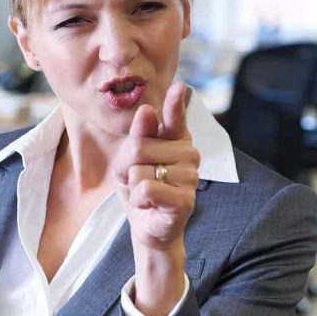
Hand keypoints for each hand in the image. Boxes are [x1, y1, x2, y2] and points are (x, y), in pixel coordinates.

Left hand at [114, 82, 199, 315]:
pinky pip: (146, 187)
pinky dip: (139, 199)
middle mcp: (188, 154)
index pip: (175, 117)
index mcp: (176, 140)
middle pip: (139, 145)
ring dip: (132, 186)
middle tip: (138, 181)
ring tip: (146, 194)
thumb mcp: (131, 160)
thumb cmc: (141, 189)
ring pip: (139, 169)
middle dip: (127, 166)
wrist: (148, 228)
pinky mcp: (185, 199)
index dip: (175, 103)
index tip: (178, 87)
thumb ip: (139, 135)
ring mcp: (189, 177)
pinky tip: (150, 205)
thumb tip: (148, 111)